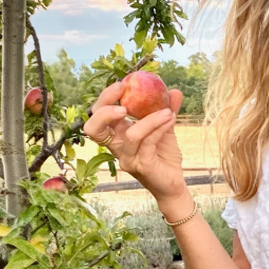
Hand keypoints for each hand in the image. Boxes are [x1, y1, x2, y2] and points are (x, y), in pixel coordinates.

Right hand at [81, 80, 185, 203]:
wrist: (174, 184)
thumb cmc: (163, 157)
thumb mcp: (164, 129)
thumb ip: (166, 110)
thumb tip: (174, 90)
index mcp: (116, 135)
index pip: (97, 116)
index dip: (104, 100)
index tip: (121, 84)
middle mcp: (116, 147)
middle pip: (94, 128)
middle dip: (105, 108)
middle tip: (124, 95)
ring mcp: (127, 158)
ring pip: (130, 135)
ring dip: (149, 118)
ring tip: (167, 111)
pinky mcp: (142, 166)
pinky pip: (148, 143)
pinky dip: (159, 127)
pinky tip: (171, 118)